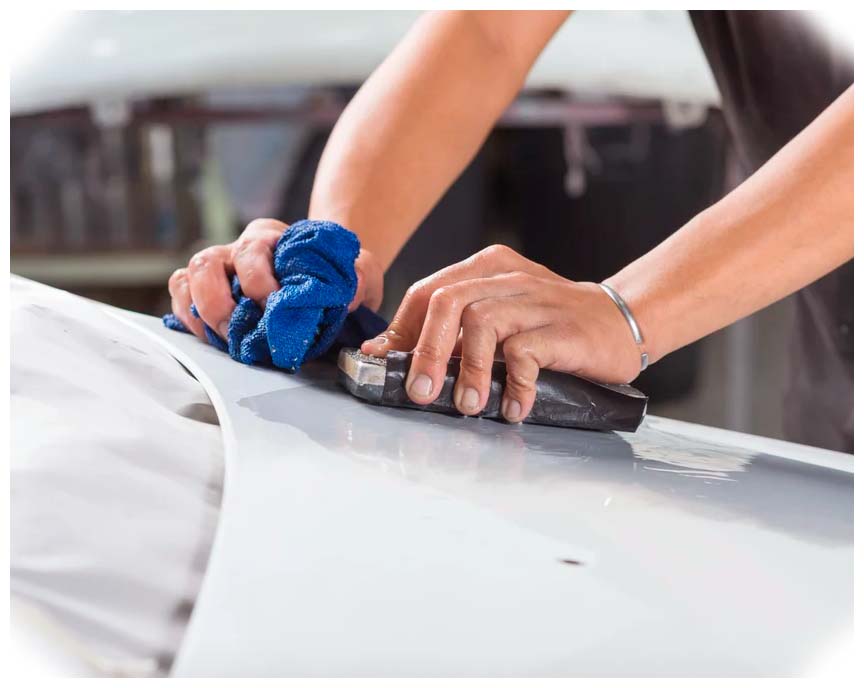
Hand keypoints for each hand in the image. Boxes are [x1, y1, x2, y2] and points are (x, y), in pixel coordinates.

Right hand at [168, 218, 384, 341]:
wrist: (325, 275)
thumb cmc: (337, 272)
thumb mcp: (361, 269)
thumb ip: (362, 275)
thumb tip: (346, 298)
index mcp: (272, 236)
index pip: (251, 251)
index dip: (257, 283)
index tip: (273, 310)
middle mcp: (238, 248)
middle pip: (207, 262)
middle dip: (219, 303)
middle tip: (242, 333)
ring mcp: (218, 268)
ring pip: (187, 278)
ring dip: (200, 313)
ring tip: (225, 340)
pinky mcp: (205, 289)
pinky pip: (180, 296)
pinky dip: (187, 317)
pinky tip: (209, 338)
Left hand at [360, 244, 641, 422]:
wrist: (623, 321)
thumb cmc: (552, 325)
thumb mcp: (500, 316)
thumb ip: (453, 329)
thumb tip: (390, 351)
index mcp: (485, 269)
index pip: (427, 292)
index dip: (402, 331)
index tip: (387, 365)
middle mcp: (507, 278)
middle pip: (447, 302)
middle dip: (425, 350)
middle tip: (419, 391)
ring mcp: (535, 300)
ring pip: (482, 322)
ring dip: (467, 370)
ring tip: (468, 405)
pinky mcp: (562, 328)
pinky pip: (524, 353)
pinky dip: (513, 384)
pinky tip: (513, 407)